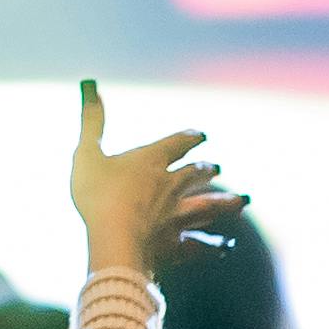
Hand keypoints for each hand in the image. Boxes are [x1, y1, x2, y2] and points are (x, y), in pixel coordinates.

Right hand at [69, 81, 239, 275]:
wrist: (115, 239)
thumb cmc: (98, 195)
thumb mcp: (87, 153)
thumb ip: (91, 121)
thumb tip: (90, 83)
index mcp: (152, 160)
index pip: (178, 142)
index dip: (190, 137)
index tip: (201, 135)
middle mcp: (171, 185)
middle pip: (196, 174)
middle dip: (207, 170)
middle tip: (217, 168)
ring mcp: (178, 216)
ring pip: (208, 207)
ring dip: (225, 203)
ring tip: (242, 202)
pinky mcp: (177, 245)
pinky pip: (200, 244)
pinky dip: (213, 244)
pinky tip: (224, 245)